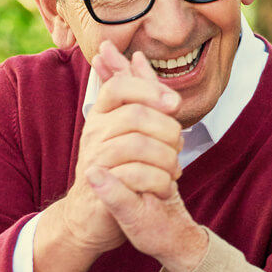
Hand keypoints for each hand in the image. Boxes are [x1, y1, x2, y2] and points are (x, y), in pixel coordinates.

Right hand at [34, 41, 183, 271]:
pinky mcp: (100, 189)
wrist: (92, 216)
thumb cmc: (117, 169)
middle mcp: (93, 134)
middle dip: (167, 130)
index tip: (174, 104)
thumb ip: (134, 92)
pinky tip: (164, 187)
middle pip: (135, 115)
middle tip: (179, 146)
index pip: (121, 87)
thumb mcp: (126, 126)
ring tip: (174, 171)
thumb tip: (135, 55)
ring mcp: (94, 161)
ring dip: (166, 159)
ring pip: (137, 146)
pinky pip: (134, 177)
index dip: (151, 89)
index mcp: (101, 115)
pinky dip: (158, 181)